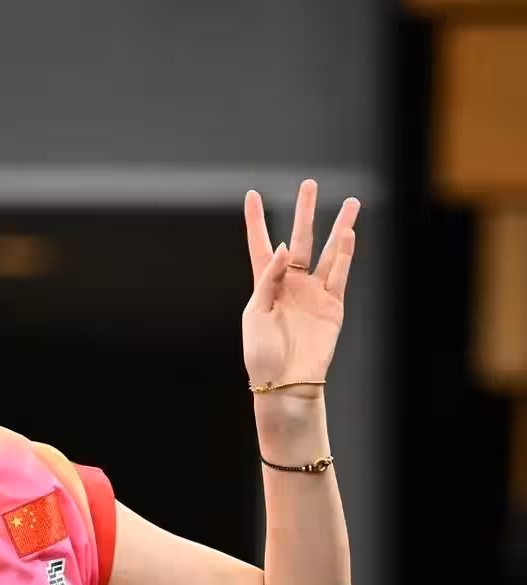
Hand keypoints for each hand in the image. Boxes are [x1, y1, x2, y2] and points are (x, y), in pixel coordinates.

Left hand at [242, 180, 359, 397]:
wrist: (285, 381)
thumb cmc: (262, 352)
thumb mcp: (256, 313)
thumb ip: (269, 279)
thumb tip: (286, 247)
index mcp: (265, 284)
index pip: (260, 245)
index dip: (256, 221)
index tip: (252, 195)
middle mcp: (291, 283)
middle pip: (300, 239)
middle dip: (304, 212)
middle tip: (309, 183)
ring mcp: (314, 293)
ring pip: (329, 252)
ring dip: (339, 228)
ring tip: (351, 203)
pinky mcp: (333, 305)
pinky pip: (340, 274)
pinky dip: (346, 254)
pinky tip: (349, 233)